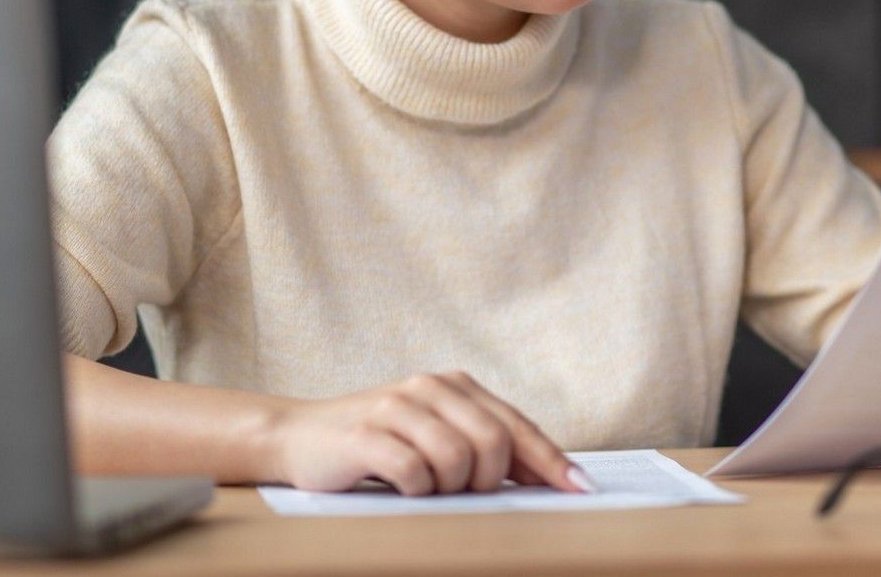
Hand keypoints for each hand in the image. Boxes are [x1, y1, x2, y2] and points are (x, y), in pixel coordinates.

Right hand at [263, 371, 591, 494]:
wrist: (299, 438)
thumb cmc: (378, 445)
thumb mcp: (436, 438)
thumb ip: (484, 449)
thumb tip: (547, 476)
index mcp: (456, 386)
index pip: (517, 425)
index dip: (550, 460)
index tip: (580, 488)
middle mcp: (431, 388)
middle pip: (493, 442)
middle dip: (487, 480)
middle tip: (463, 494)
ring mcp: (397, 407)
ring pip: (456, 458)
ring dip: (448, 488)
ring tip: (426, 488)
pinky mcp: (366, 434)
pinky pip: (413, 471)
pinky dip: (415, 490)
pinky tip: (402, 488)